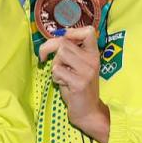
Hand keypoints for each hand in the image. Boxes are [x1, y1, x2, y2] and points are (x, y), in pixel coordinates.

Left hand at [38, 25, 109, 142]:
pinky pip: (56, 70)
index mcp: (93, 54)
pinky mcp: (79, 82)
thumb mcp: (78, 66)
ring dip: (54, 66)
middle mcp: (92, 60)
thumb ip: (70, 52)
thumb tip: (53, 39)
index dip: (72, 32)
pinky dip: (55, 78)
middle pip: (64, 43)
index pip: (88, 31)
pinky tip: (63, 85)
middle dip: (50, 50)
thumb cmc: (78, 87)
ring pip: (60, 55)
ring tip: (62, 76)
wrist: (88, 111)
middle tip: (48, 60)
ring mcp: (86, 71)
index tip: (63, 41)